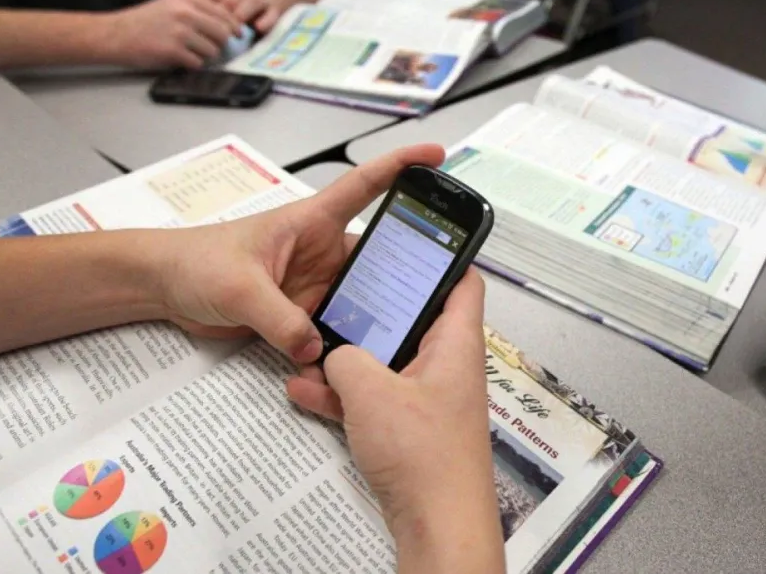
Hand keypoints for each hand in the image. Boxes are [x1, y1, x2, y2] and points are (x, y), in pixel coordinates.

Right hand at [104, 0, 240, 68]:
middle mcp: (184, 12)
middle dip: (220, 44)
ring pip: (212, 50)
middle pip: (222, 33)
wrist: (114, 34)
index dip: (233, 26)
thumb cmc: (142, 22)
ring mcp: (179, 31)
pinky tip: (179, 60)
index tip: (238, 35)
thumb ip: (195, 10)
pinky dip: (191, 65)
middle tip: (212, 48)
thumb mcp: (169, 5)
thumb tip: (226, 24)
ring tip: (188, 52)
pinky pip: (197, 63)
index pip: (223, 13)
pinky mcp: (173, 50)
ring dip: (204, 56)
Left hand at [156, 144, 443, 361]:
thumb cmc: (195, 261)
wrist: (163, 287)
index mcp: (310, 222)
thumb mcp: (239, 286)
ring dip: (372, 318)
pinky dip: (341, 346)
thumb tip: (316, 348)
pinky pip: (332, 329)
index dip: (401, 166)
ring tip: (398, 339)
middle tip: (435, 295)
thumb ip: (279, 318)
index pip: (364, 186)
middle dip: (404, 273)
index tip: (436, 155)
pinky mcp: (300, 314)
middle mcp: (320, 251)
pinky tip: (353, 366)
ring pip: (359, 299)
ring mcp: (313, 284)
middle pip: (376, 257)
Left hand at [193, 0, 281, 32]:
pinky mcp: (276, 10)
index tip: (201, 20)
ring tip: (233, 33)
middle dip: (223, 15)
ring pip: (251, 3)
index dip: (208, 4)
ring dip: (240, 17)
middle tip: (213, 32)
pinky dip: (265, 21)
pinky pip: (271, 15)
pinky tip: (258, 28)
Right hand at [286, 271, 504, 572]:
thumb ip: (345, 359)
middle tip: (335, 292)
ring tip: (306, 347)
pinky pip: (372, 398)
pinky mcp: (407, 428)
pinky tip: (302, 391)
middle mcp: (445, 365)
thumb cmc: (424, 454)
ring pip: (384, 361)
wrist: (437, 524)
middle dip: (369, 310)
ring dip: (345, 357)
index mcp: (456, 343)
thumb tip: (334, 354)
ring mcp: (426, 398)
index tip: (405, 241)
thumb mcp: (372, 392)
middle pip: (411, 320)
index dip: (440, 257)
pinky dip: (342, 395)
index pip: (463, 282)